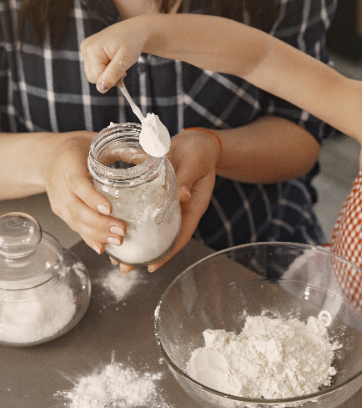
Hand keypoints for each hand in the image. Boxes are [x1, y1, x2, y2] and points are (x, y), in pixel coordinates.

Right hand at [41, 132, 126, 253]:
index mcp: (68, 161)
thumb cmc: (78, 148)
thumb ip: (122, 150)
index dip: (92, 198)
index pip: (78, 183)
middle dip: (99, 222)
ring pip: (74, 220)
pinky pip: (74, 226)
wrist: (47, 156)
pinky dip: (88, 238)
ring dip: (96, 233)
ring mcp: (58, 199)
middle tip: (121, 230)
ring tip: (117, 240)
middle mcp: (60, 182)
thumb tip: (153, 158)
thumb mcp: (97, 142)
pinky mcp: (61, 211)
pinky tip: (102, 247)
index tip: (109, 209)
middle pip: (76, 207)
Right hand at [81, 17, 151, 92]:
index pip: (95, 77)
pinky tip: (114, 61)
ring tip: (118, 63)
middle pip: (93, 77)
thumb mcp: (124, 60)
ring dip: (108, 74)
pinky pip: (96, 68)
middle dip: (109, 77)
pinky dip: (106, 69)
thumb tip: (101, 89)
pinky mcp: (90, 52)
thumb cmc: (131, 42)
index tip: (122, 73)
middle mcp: (85, 49)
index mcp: (92, 49)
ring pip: (94, 74)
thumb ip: (112, 75)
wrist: (134, 30)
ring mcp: (86, 50)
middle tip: (121, 69)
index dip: (110, 80)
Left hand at [114, 127, 220, 272]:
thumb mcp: (196, 163)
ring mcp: (167, 203)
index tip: (151, 266)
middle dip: (144, 253)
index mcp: (192, 207)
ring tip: (114, 254)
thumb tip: (182, 195)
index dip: (167, 252)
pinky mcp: (157, 193)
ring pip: (151, 226)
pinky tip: (115, 223)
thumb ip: (187, 178)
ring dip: (134, 239)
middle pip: (162, 237)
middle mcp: (179, 209)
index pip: (180, 235)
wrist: (198, 141)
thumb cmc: (201, 152)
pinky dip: (131, 219)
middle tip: (124, 267)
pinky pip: (143, 209)